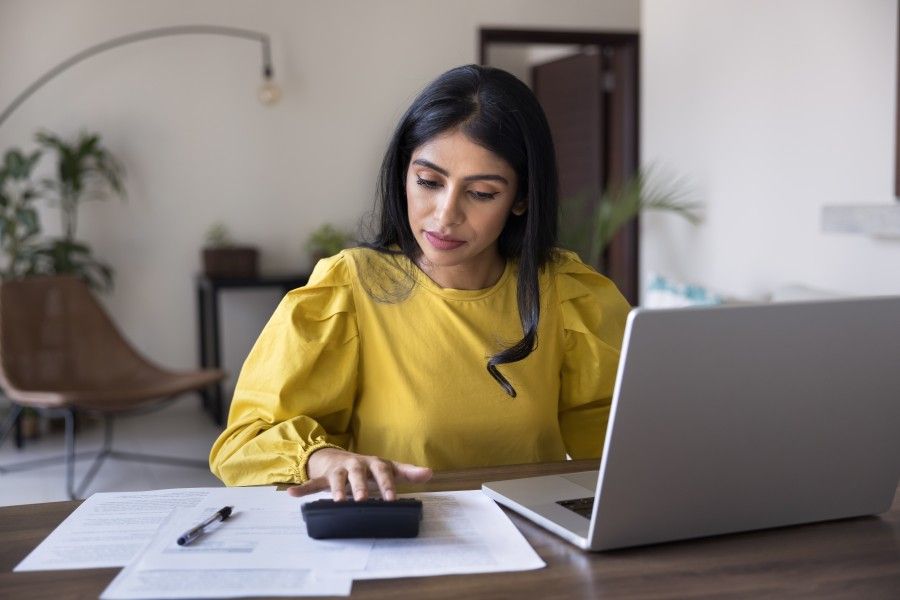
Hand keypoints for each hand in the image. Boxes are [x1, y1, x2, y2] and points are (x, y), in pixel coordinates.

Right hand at [287, 448, 431, 500]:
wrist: (336, 457)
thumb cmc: (366, 467)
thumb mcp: (386, 468)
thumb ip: (407, 472)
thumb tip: (430, 474)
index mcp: (372, 464)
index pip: (382, 472)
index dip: (387, 485)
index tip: (392, 499)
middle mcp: (355, 465)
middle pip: (358, 474)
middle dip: (360, 486)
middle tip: (362, 500)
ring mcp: (337, 471)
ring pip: (336, 479)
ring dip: (336, 489)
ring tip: (337, 501)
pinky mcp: (321, 478)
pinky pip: (310, 484)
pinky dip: (301, 489)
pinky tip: (291, 494)